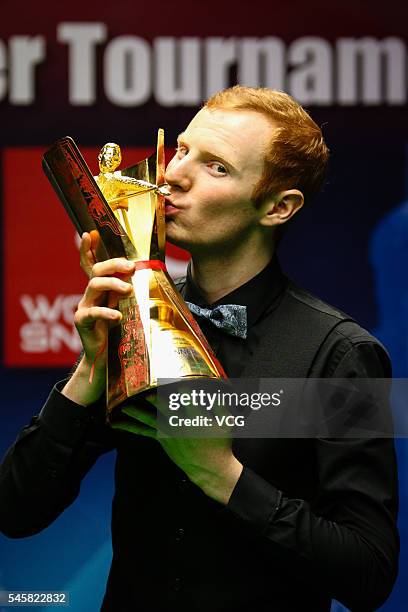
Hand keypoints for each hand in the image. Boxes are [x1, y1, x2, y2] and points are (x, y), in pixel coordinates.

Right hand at [62, 234, 134, 404]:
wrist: (106, 357)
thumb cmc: (119, 330)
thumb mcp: (126, 307)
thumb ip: (130, 291)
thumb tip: (150, 274)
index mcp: (100, 289)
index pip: (91, 264)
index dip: (87, 249)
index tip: (88, 234)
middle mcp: (90, 294)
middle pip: (96, 270)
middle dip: (114, 264)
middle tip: (131, 267)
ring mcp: (84, 306)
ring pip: (94, 285)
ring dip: (113, 284)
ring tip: (128, 289)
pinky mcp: (82, 321)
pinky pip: (92, 312)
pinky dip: (106, 312)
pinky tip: (118, 315)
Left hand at [112, 391, 242, 504]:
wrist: (209, 467)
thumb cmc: (220, 443)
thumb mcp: (226, 422)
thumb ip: (220, 404)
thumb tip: (214, 388)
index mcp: (195, 417)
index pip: (186, 398)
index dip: (182, 388)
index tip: (178, 381)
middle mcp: (179, 424)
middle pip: (164, 407)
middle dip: (155, 398)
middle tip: (146, 389)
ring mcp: (168, 431)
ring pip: (149, 419)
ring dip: (136, 412)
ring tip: (124, 406)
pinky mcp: (162, 438)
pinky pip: (143, 431)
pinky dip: (129, 427)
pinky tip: (116, 424)